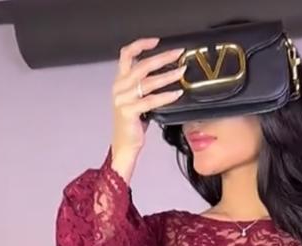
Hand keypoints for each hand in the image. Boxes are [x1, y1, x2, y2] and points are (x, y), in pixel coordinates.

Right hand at [110, 37, 185, 179]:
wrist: (123, 147)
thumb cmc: (132, 126)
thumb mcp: (136, 101)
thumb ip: (144, 87)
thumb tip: (166, 74)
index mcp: (119, 82)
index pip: (126, 55)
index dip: (141, 45)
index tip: (157, 41)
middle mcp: (119, 87)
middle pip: (141, 65)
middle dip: (162, 57)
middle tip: (179, 54)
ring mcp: (123, 99)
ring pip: (147, 82)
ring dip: (168, 75)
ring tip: (182, 72)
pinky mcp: (129, 112)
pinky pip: (151, 100)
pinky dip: (166, 96)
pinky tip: (178, 93)